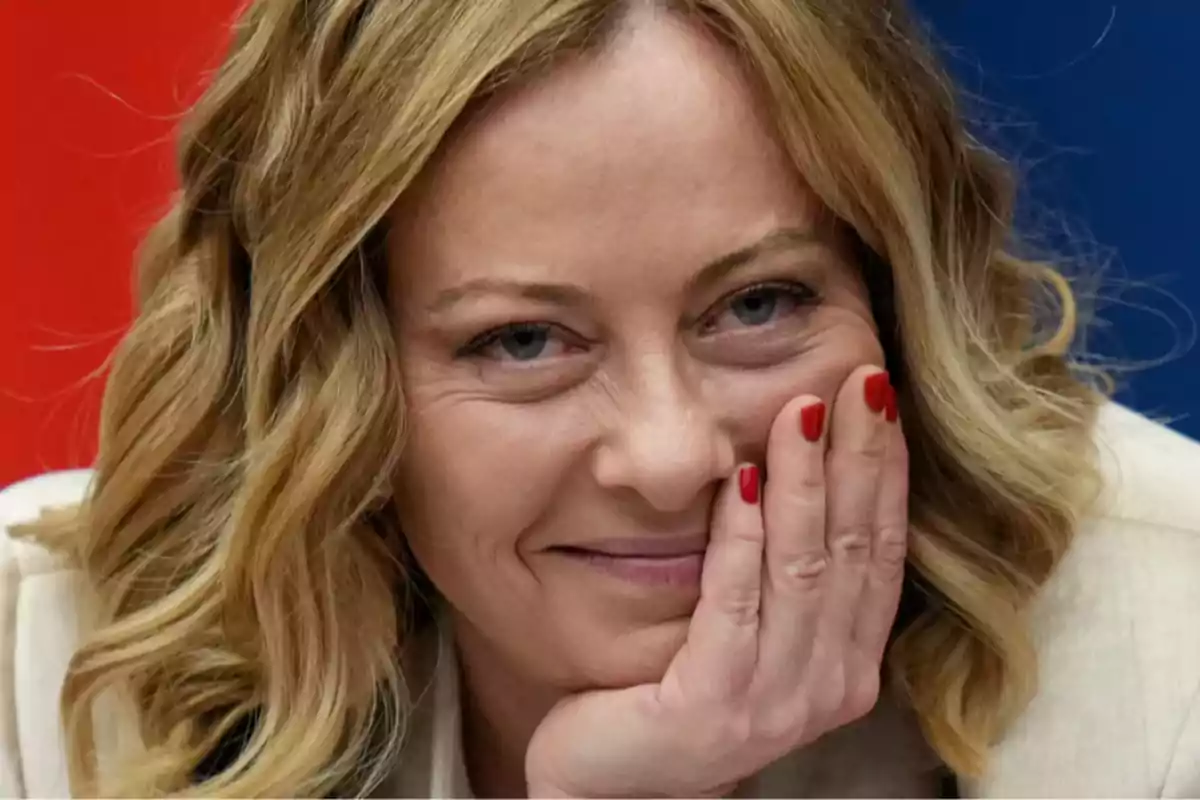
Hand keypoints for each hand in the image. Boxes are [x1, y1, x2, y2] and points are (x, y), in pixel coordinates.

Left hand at [525, 366, 908, 797]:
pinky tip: (737, 480)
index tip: (877, 395)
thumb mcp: (750, 633)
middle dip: (857, 457)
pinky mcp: (715, 706)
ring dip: (804, 483)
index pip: (880, 551)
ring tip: (801, 410)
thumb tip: (797, 467)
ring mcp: (776, 703)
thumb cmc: (677, 693)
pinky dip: (738, 538)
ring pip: (803, 570)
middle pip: (853, 550)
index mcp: (846, 664)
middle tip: (857, 379)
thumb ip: (784, 575)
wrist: (612, 784)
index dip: (884, 470)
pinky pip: (733, 605)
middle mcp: (828, 686)